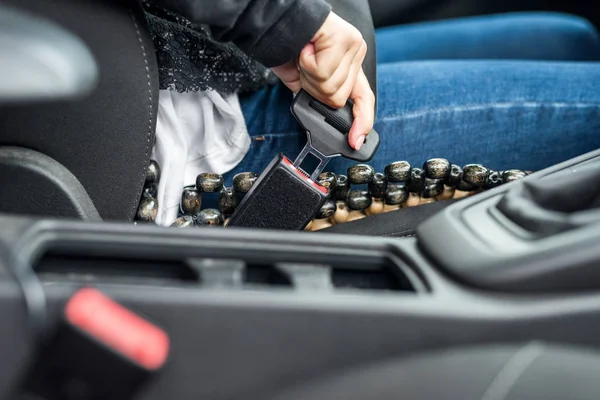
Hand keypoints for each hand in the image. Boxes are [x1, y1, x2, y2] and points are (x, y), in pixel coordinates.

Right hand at [271, 12, 374, 150]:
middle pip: (338, 98)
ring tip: (303, 57)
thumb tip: (325, 116)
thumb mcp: (304, 79)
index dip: (361, 122)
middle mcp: (355, 54)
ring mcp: (353, 46)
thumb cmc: (288, 47)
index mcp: (348, 67)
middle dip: (314, 89)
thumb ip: (319, 97)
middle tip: (304, 68)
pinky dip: (306, 64)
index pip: (364, 99)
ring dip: (308, 76)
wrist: (275, 23)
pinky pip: (323, 72)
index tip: (355, 141)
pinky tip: (305, 49)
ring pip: (330, 87)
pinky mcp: (345, 38)